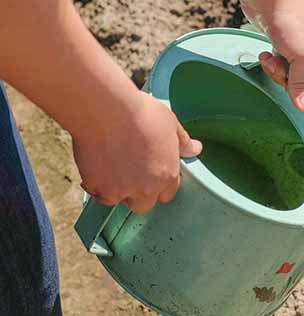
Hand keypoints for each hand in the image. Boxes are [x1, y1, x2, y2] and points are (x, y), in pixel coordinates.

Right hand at [73, 91, 201, 213]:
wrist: (107, 111)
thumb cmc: (140, 114)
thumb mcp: (171, 124)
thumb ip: (183, 142)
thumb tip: (195, 149)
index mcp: (167, 175)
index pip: (167, 193)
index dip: (158, 184)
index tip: (150, 173)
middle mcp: (146, 188)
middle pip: (143, 204)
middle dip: (137, 193)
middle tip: (129, 173)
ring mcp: (120, 190)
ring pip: (118, 200)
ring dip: (115, 190)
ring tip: (111, 167)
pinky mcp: (97, 187)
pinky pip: (96, 192)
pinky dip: (95, 183)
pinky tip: (96, 166)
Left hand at [245, 0, 303, 111]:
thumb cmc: (290, 22)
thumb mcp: (302, 58)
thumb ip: (302, 84)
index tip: (293, 90)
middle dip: (288, 79)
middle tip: (279, 67)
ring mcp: (300, 46)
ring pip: (289, 74)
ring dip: (277, 70)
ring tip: (269, 58)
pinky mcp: (283, 42)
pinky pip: (279, 63)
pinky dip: (271, 61)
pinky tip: (265, 52)